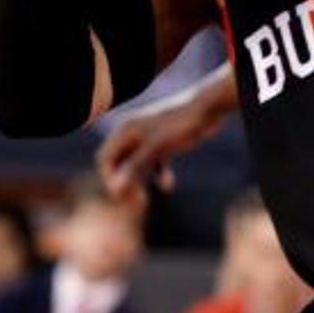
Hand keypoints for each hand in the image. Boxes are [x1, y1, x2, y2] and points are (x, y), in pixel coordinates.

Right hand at [96, 89, 225, 202]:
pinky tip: (168, 186)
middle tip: (135, 203)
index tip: (121, 197)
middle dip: (124, 183)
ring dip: (140, 182)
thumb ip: (135, 167)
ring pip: (136, 165)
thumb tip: (115, 188)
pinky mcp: (163, 142)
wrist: (208, 109)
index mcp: (125, 130)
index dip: (109, 179)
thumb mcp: (157, 148)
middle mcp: (133, 133)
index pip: (105, 159)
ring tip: (144, 201)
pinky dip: (158, 174)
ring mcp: (148, 138)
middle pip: (119, 163)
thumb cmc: (180, 125)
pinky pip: (153, 162)